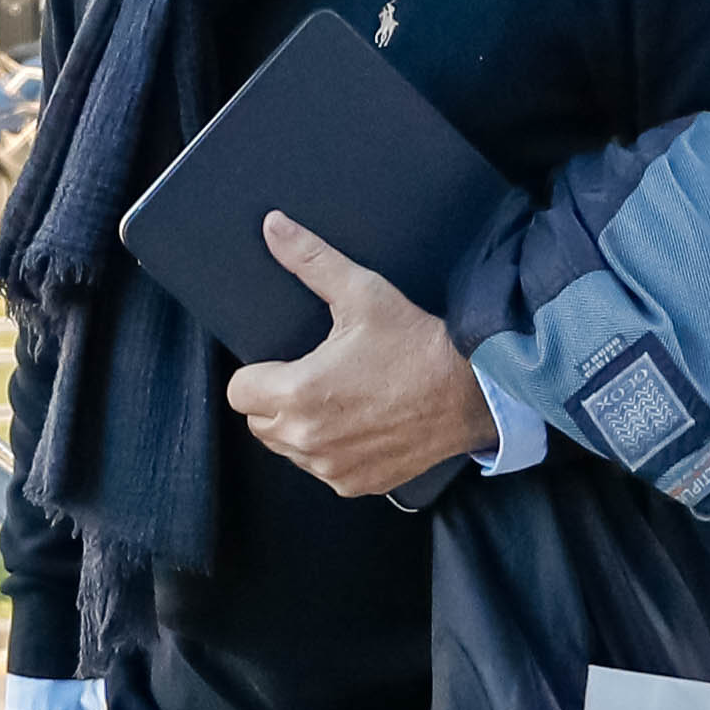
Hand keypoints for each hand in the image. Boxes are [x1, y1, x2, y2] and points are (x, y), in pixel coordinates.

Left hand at [221, 213, 496, 497]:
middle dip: (275, 400)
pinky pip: (321, 469)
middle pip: (258, 423)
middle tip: (316, 376)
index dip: (256, 373)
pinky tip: (359, 424)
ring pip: (288, 448)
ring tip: (339, 400)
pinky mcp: (354, 483)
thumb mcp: (362, 293)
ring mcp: (330, 466)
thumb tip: (273, 226)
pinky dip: (331, 451)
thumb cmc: (417, 344)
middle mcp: (308, 437)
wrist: (472, 392)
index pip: (238, 392)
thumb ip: (310, 259)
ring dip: (300, 428)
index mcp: (297, 392)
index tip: (284, 364)